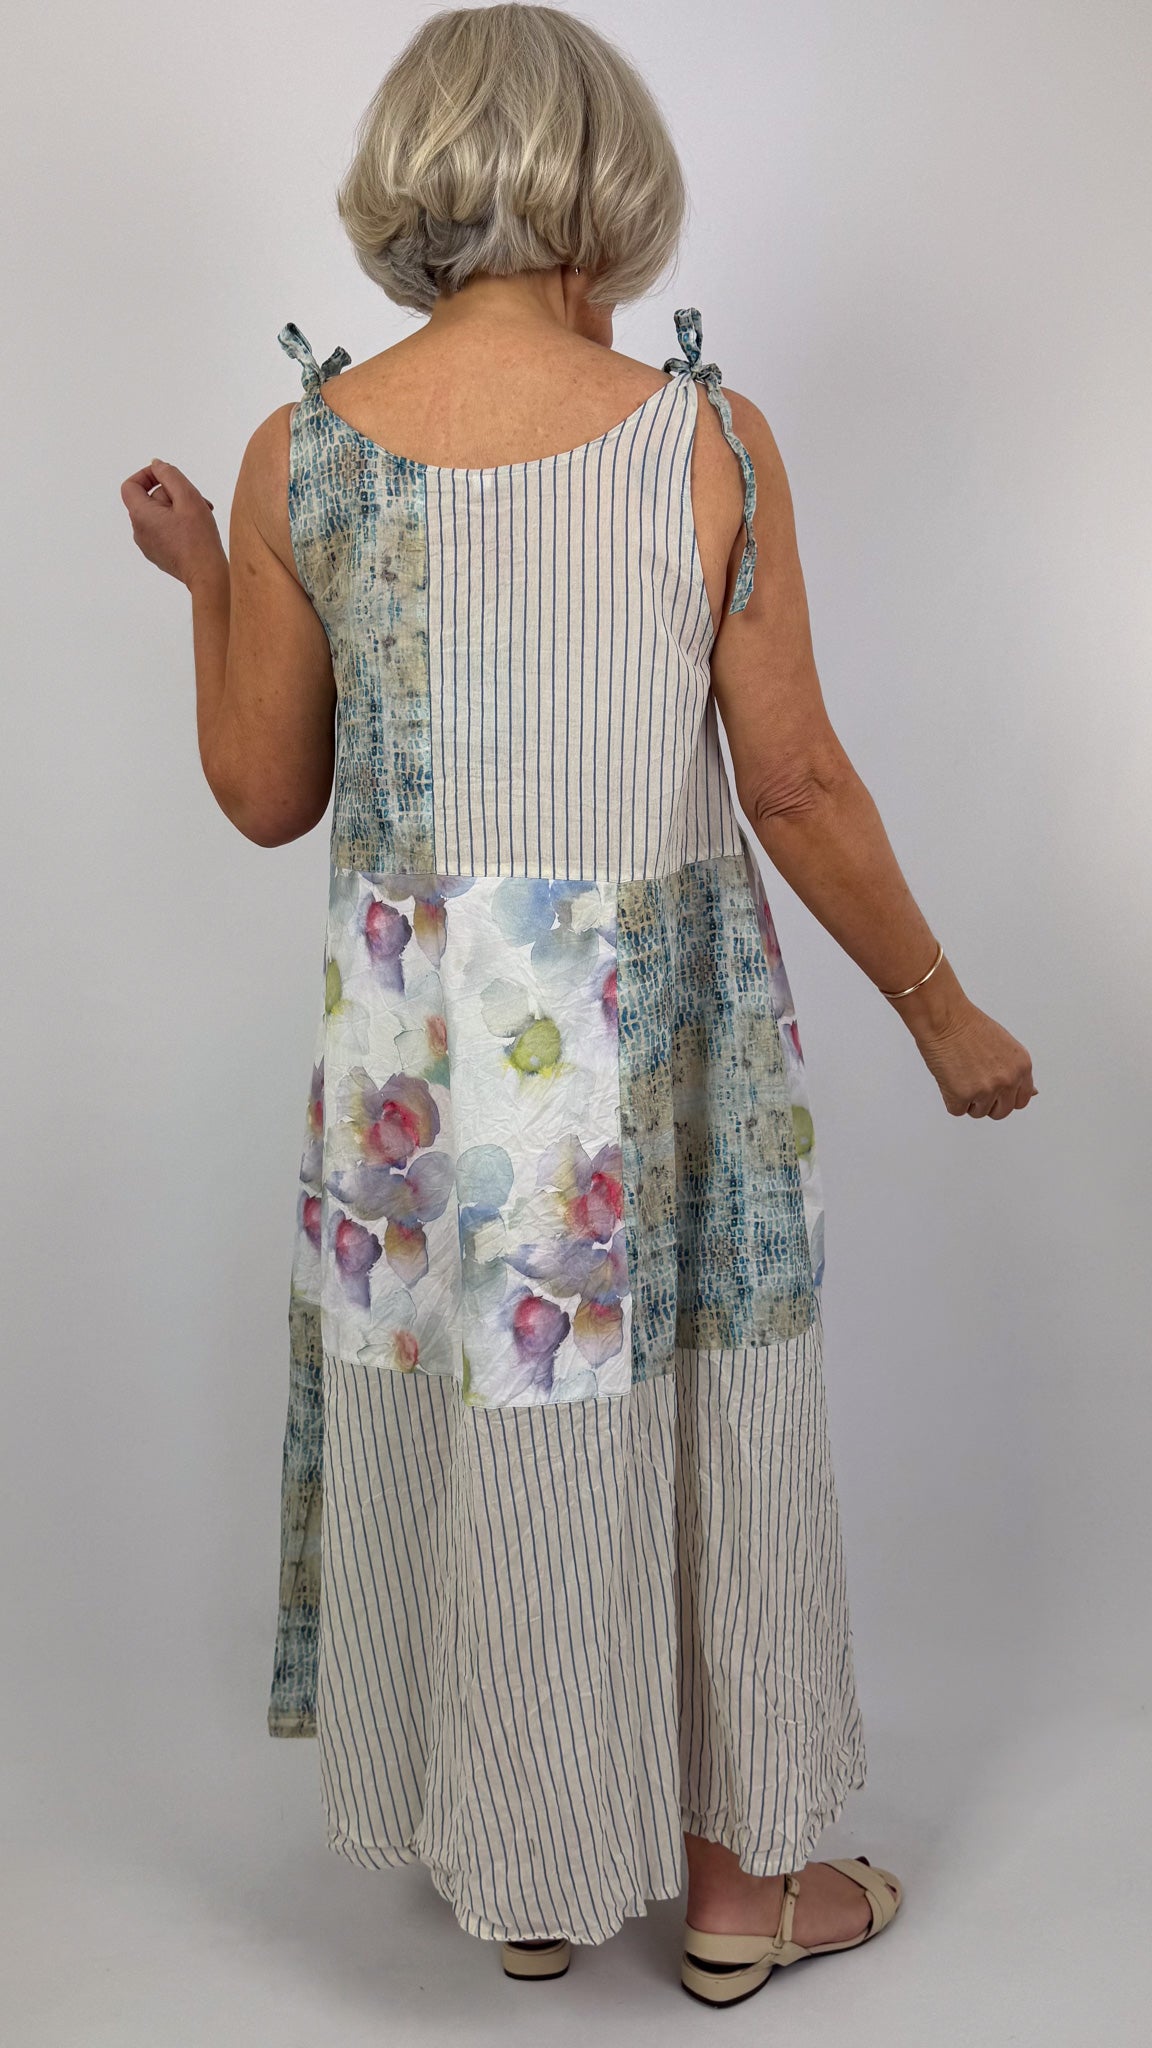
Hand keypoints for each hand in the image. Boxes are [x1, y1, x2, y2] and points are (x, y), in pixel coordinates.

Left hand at [121, 458, 225, 589]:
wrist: (206, 574)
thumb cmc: (198, 538)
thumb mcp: (187, 496)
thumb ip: (170, 475)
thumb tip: (157, 465)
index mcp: (141, 515)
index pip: (131, 485)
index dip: (147, 475)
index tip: (167, 476)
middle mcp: (139, 531)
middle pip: (150, 500)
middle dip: (174, 494)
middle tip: (197, 500)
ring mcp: (148, 545)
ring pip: (159, 516)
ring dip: (179, 509)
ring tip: (201, 515)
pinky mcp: (158, 554)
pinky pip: (163, 531)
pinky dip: (178, 525)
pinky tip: (197, 530)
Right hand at [912, 998, 1037, 1119]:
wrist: (944, 1017)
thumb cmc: (968, 1025)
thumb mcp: (1005, 1046)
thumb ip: (1016, 1071)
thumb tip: (1033, 1092)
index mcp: (1022, 1067)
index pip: (1022, 1100)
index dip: (1006, 1097)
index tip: (996, 1092)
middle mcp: (1008, 1080)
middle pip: (1001, 1111)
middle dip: (987, 1102)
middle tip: (974, 1082)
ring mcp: (986, 1090)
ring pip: (978, 1112)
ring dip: (968, 1100)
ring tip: (960, 1074)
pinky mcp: (962, 1095)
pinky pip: (957, 1110)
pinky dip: (950, 1098)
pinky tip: (950, 1077)